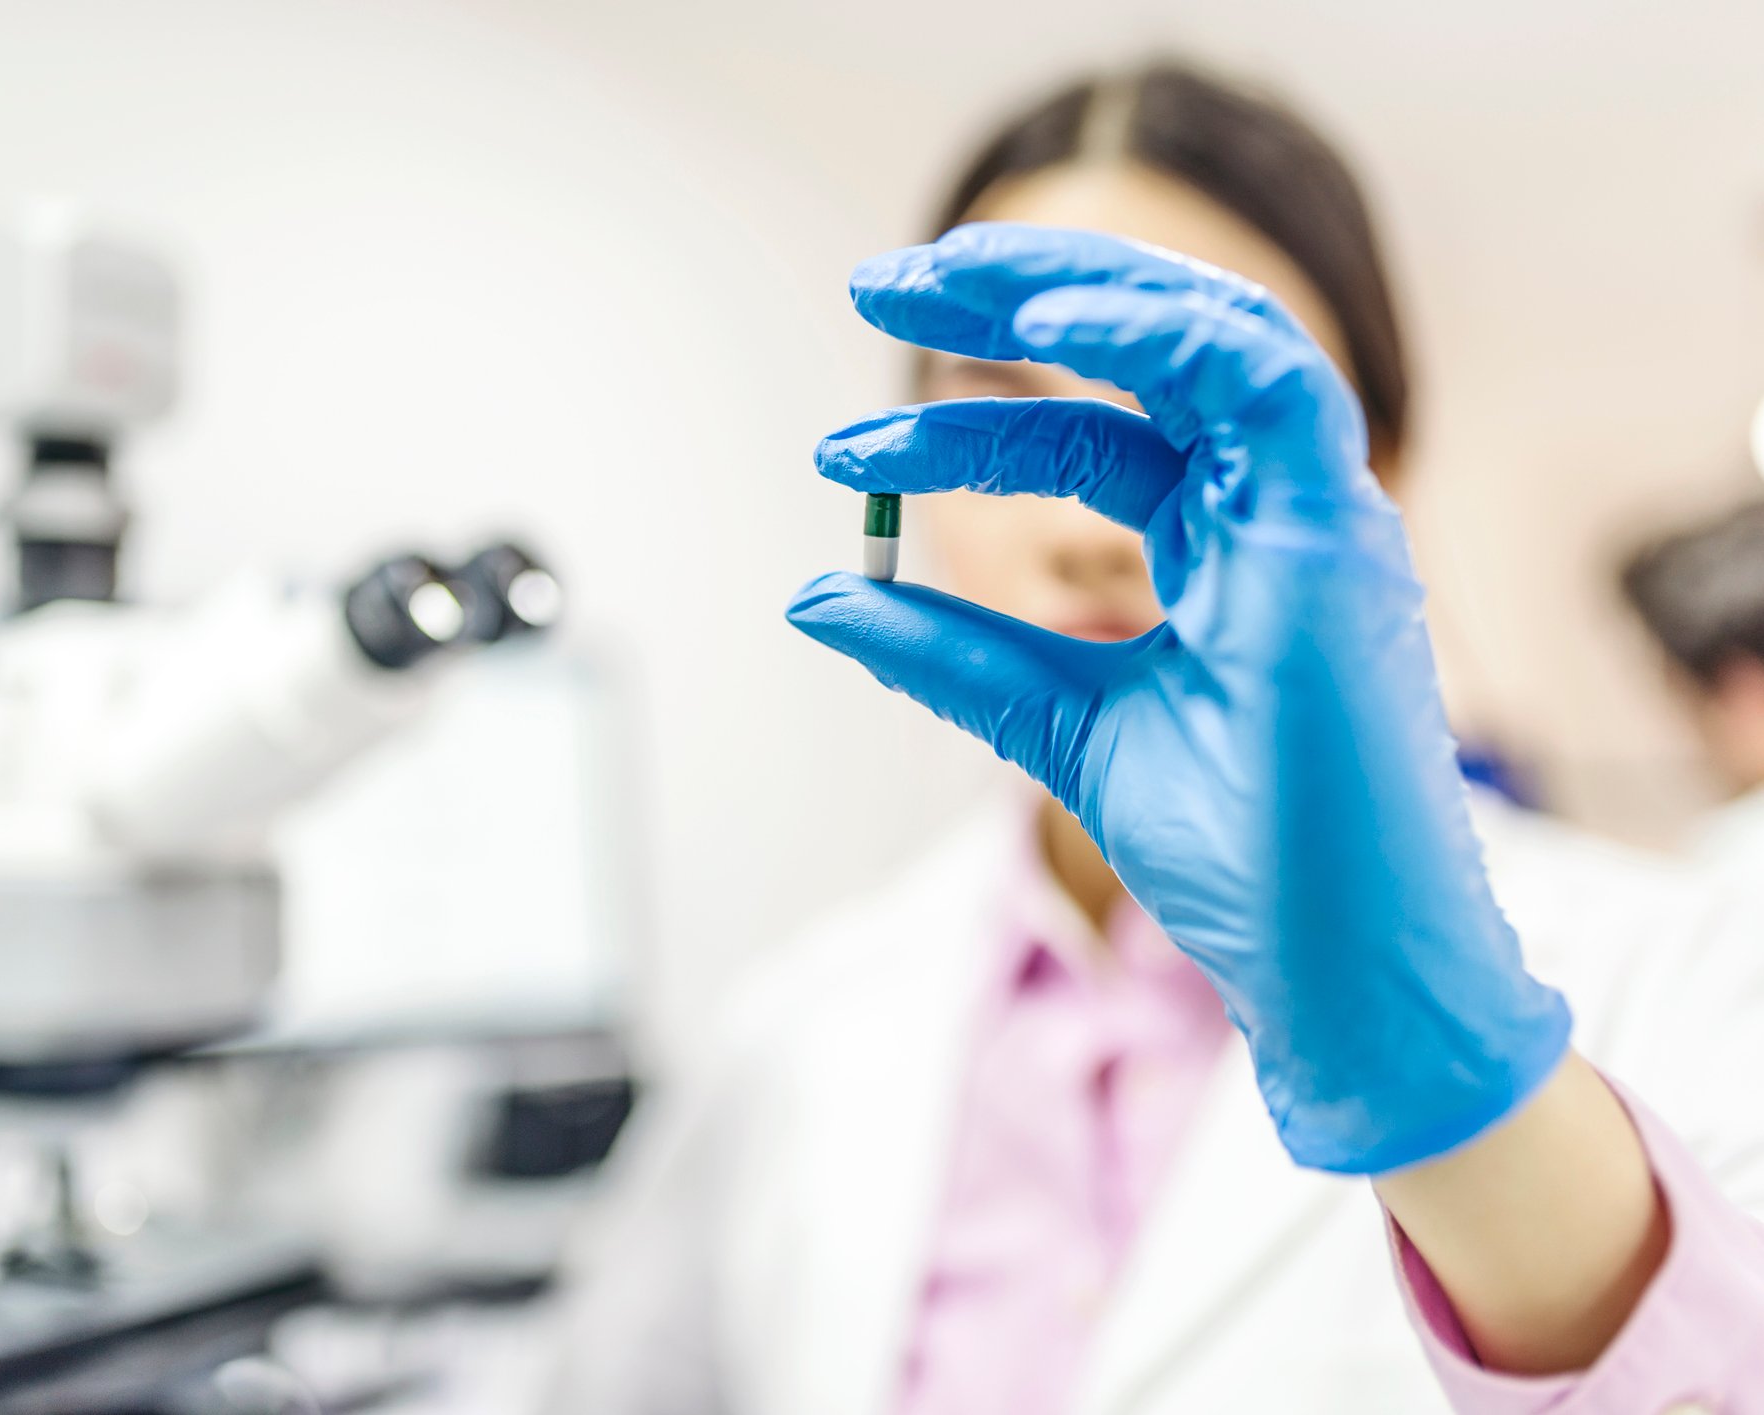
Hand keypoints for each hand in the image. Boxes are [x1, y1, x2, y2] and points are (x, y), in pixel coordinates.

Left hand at [788, 223, 1569, 1173]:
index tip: (843, 456)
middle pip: (1151, 353)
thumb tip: (815, 596)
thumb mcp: (1060, 725)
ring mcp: (1314, 516)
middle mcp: (1274, 512)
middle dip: (1015, 302)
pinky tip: (1046, 325)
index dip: (965, 429)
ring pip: (1211, 333)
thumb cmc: (1239, 855)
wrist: (1334, 969)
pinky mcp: (1338, 536)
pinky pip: (1264, 380)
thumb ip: (951, 654)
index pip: (1090, 438)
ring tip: (941, 277)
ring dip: (1076, 288)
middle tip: (881, 280)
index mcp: (1223, 545)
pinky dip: (1160, 333)